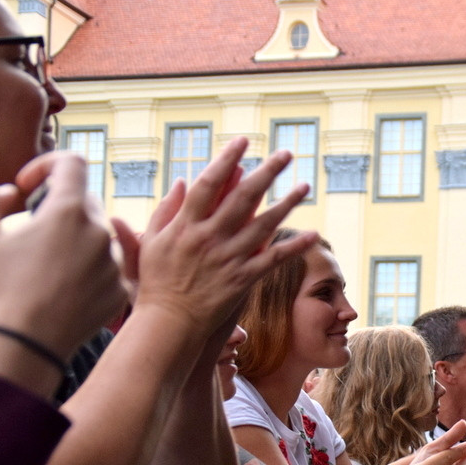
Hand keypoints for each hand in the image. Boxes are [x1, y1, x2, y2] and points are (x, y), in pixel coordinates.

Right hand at [0, 152, 127, 359]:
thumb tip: (11, 194)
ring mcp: (114, 262)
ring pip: (98, 235)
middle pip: (84, 201)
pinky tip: (63, 287)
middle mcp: (100, 232)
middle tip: (33, 232)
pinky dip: (88, 268)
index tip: (29, 187)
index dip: (47, 165)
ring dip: (75, 240)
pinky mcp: (120, 288)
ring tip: (47, 265)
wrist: (27, 342)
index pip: (72, 163)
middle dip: (58, 208)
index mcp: (69, 211)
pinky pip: (106, 266)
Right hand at [116, 138, 315, 337]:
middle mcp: (209, 238)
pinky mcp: (242, 280)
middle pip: (243, 198)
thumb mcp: (151, 241)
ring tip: (305, 186)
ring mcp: (228, 259)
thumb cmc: (157, 282)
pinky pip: (273, 260)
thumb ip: (166, 210)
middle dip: (266, 173)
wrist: (168, 323)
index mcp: (185, 225)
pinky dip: (293, 247)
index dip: (226, 160)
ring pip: (263, 225)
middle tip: (286, 154)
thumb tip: (182, 181)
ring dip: (287, 204)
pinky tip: (314, 235)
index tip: (243, 141)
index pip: (209, 184)